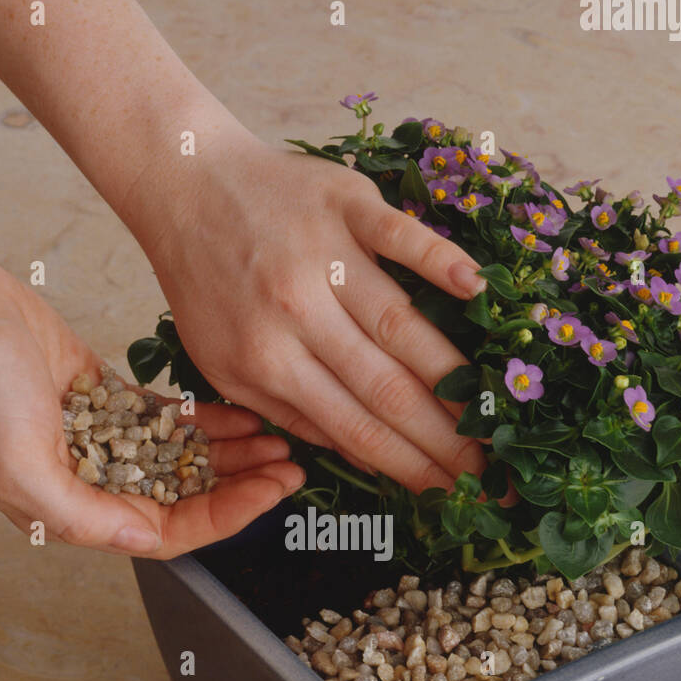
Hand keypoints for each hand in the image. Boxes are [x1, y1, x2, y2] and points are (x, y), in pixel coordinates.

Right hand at [0, 258, 303, 555]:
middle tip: (291, 466)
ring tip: (277, 439)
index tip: (274, 493)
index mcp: (74, 509)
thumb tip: (147, 536)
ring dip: (231, 454)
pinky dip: (204, 421)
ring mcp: (101, 439)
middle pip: (185, 498)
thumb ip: (84, 514)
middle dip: (242, 487)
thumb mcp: (22, 468)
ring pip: (182, 459)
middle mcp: (93, 481)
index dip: (228, 517)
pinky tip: (240, 413)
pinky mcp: (103, 398)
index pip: (169, 531)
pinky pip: (166, 420)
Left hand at [140, 129, 488, 493]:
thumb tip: (360, 456)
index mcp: (267, 361)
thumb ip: (289, 414)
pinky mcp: (343, 202)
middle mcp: (296, 312)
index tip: (452, 495)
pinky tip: (476, 289)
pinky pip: (398, 234)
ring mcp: (322, 255)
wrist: (187, 185)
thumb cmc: (209, 284)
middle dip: (444, 439)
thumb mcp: (224, 367)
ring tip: (494, 414)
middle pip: (385, 387)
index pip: (354, 428)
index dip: (408, 466)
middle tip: (490, 474)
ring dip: (453, 373)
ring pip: (400, 323)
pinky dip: (437, 259)